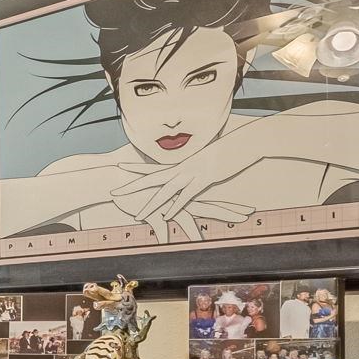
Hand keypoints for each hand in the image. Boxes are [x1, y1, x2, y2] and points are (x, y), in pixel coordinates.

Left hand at [111, 137, 262, 226]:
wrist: (243, 142)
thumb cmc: (226, 150)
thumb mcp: (204, 157)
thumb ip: (193, 165)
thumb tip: (187, 170)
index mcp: (180, 163)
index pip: (153, 166)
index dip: (135, 167)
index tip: (119, 166)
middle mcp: (181, 168)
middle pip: (151, 179)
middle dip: (132, 187)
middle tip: (114, 193)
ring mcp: (191, 174)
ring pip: (166, 191)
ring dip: (151, 205)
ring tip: (138, 216)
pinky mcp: (204, 180)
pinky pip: (187, 196)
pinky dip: (177, 206)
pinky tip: (167, 215)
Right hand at [111, 184, 253, 243]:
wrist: (122, 185)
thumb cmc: (143, 192)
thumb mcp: (163, 204)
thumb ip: (174, 211)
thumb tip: (183, 222)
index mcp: (186, 199)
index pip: (213, 204)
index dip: (230, 208)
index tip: (247, 211)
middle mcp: (181, 201)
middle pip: (208, 208)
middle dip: (228, 212)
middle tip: (246, 215)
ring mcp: (168, 206)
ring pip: (186, 219)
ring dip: (196, 231)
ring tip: (206, 241)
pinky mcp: (152, 210)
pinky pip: (160, 224)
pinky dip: (164, 234)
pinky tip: (167, 244)